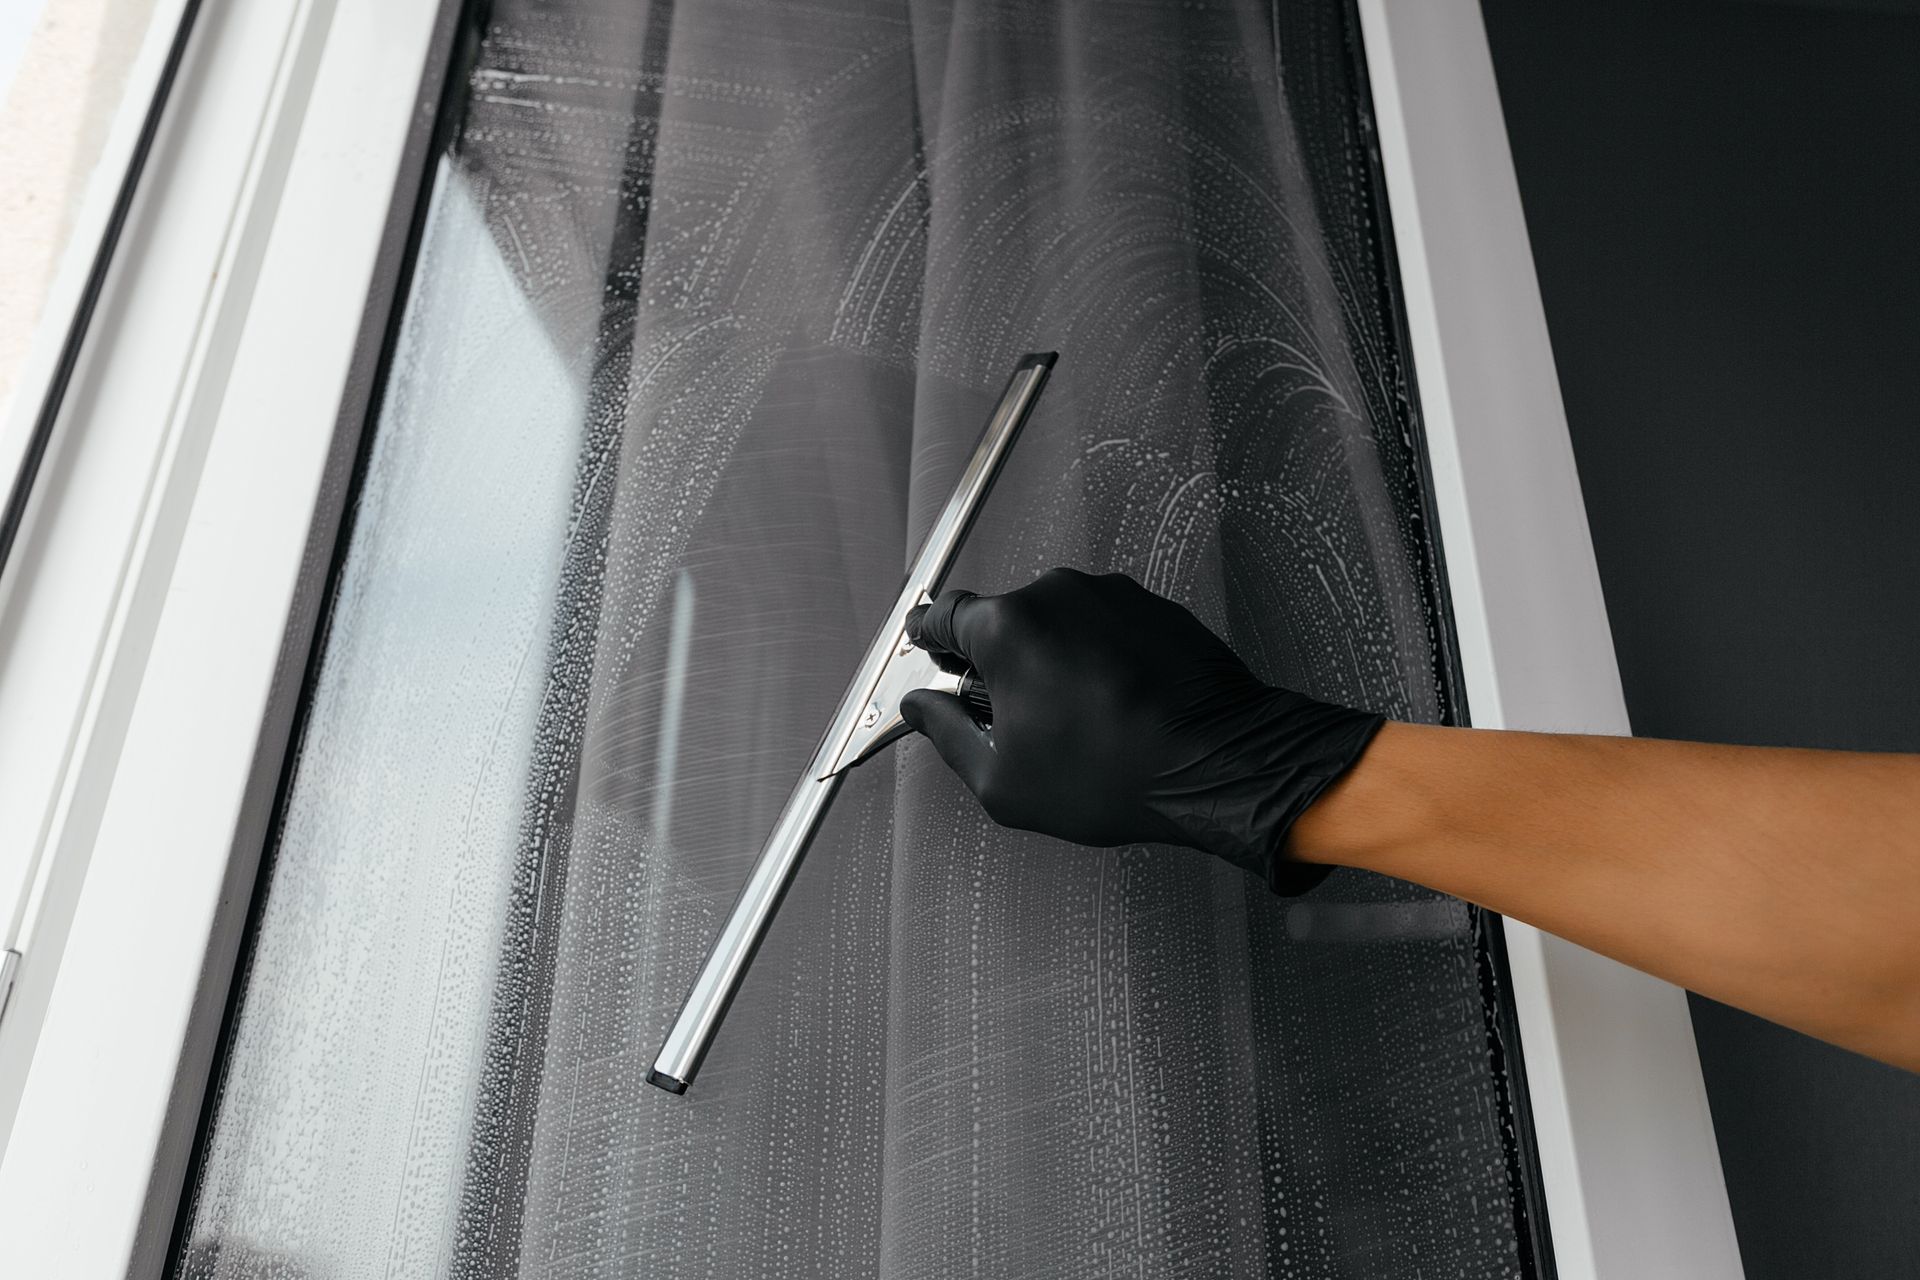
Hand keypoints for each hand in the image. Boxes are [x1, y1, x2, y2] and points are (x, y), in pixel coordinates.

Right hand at [899, 568, 1383, 892]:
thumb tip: (923, 710)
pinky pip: (1106, 627)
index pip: (943, 616)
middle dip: (1000, 663)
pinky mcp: (1152, 606)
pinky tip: (1114, 708)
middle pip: (1004, 621)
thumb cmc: (1118, 774)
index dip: (929, 640)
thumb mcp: (1004, 781)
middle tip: (1014, 718)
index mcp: (1008, 629)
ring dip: (1055, 661)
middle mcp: (1057, 595)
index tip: (927, 651)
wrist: (1220, 762)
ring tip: (1079, 722)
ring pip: (1058, 623)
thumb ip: (947, 735)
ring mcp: (1110, 595)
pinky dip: (1101, 659)